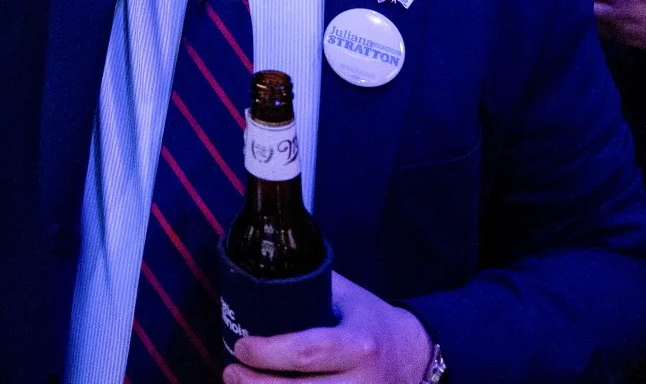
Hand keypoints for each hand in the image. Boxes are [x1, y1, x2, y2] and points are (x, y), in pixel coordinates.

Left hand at [228, 272, 433, 383]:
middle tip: (230, 372)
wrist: (414, 356)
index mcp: (360, 344)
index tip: (241, 345)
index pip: (307, 352)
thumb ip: (307, 283)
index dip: (268, 353)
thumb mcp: (347, 295)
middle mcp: (364, 383)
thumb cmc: (371, 320)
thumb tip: (257, 273)